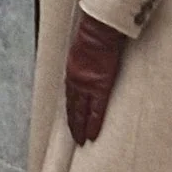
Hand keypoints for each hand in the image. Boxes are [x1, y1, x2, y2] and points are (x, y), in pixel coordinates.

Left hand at [63, 10, 124, 145]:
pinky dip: (94, 123)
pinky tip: (92, 135)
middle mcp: (77, 81)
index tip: (71, 121)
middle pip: (74, 107)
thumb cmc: (94, 34)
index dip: (71, 110)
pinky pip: (96, 110)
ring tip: (82, 140)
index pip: (71, 97)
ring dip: (82, 127)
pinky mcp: (100, 87)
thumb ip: (85, 59)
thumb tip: (89, 59)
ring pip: (83, 112)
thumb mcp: (83, 48)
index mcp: (73, 72)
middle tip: (75, 138)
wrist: (98, 31)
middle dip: (74, 123)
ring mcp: (87, 86)